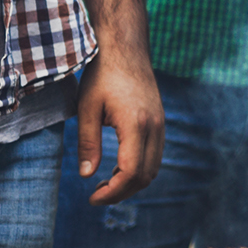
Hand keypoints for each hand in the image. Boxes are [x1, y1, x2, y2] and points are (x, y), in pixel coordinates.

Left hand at [74, 48, 163, 205]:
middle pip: (145, 176)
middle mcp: (154, 127)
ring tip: (106, 184)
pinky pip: (155, 155)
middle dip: (122, 192)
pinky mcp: (160, 122)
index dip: (112, 192)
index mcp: (136, 125)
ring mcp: (161, 124)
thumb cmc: (103, 75)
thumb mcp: (87, 108)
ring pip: (153, 168)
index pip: (131, 173)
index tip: (92, 198)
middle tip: (97, 196)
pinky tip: (119, 167)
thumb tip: (86, 175)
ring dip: (131, 182)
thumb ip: (88, 143)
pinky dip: (139, 169)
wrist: (126, 48)